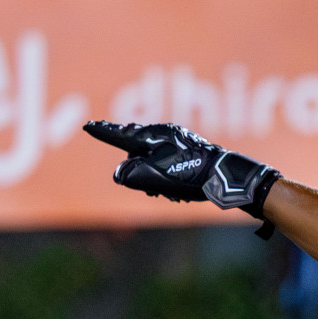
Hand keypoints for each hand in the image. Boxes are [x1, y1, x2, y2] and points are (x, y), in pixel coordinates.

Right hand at [83, 121, 279, 216]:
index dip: (104, 133)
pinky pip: (169, 163)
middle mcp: (164, 134)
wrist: (228, 175)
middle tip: (152, 188)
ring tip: (170, 192)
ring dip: (156, 178)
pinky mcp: (190, 150)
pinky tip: (181, 190)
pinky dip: (168, 177)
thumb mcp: (156, 176)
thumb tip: (119, 174)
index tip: (89, 127)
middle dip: (140, 171)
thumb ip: (132, 174)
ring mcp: (178, 140)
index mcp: (153, 136)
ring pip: (154, 159)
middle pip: (138, 150)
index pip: (121, 135)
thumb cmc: (192, 173)